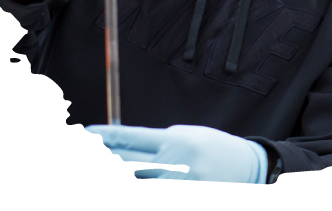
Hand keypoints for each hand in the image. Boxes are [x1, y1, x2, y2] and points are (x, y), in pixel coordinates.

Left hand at [86, 124, 268, 183]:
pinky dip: (137, 189)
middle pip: (126, 163)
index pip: (131, 138)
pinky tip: (128, 182)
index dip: (104, 136)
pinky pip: (152, 195)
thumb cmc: (214, 149)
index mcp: (176, 140)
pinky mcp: (185, 197)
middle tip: (82, 153)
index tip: (85, 133)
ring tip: (100, 169)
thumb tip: (124, 148)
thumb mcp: (188, 136)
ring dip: (115, 176)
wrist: (249, 167)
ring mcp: (179, 185)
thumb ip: (159, 143)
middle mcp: (175, 163)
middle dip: (101, 159)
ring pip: (134, 184)